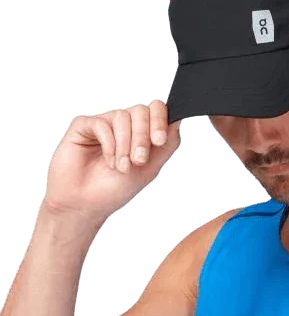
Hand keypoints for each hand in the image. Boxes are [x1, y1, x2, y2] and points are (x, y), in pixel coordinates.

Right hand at [41, 99, 181, 226]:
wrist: (85, 206)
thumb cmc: (115, 188)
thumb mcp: (150, 167)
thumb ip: (167, 143)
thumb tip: (178, 118)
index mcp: (141, 130)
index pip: (156, 109)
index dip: (160, 120)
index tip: (159, 141)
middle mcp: (124, 122)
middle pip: (141, 110)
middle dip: (143, 137)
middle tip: (138, 160)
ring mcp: (104, 122)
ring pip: (122, 116)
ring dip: (125, 145)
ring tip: (121, 167)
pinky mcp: (83, 125)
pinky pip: (101, 123)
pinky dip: (108, 144)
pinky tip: (107, 161)